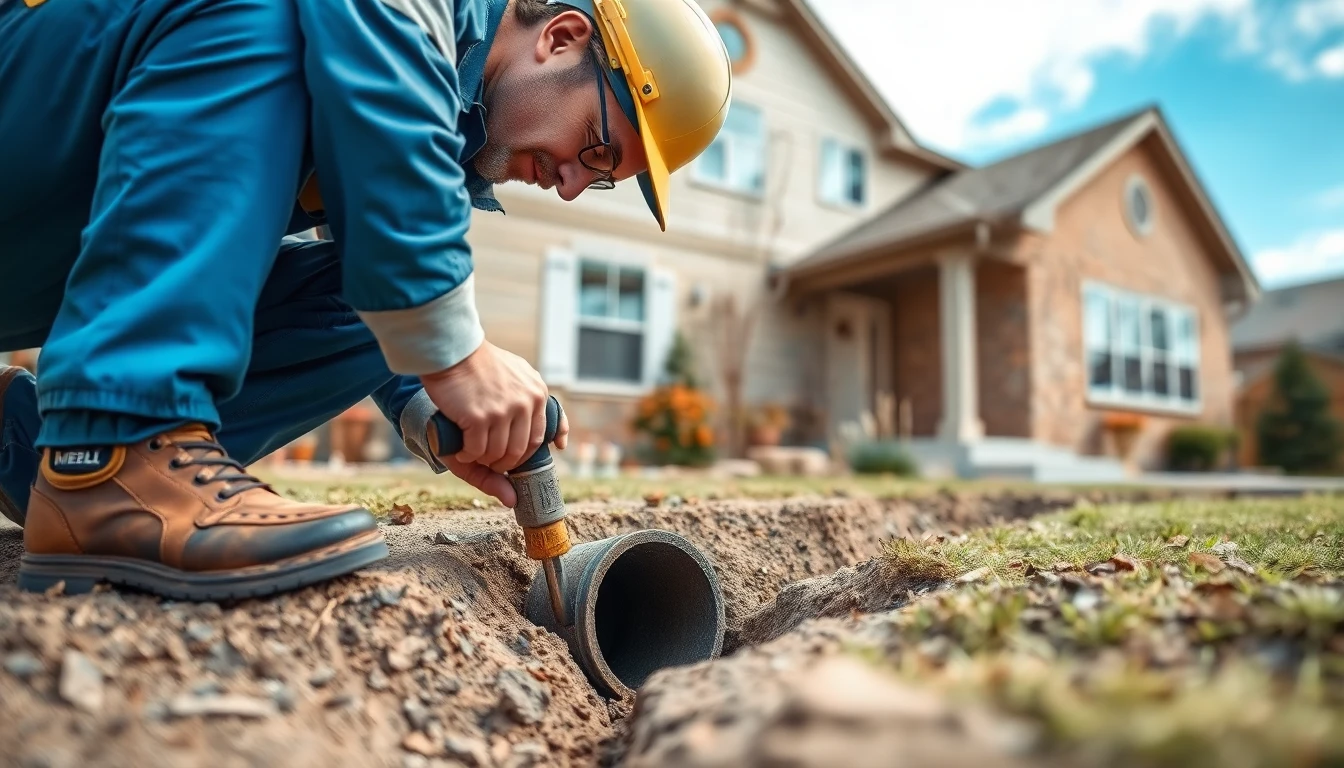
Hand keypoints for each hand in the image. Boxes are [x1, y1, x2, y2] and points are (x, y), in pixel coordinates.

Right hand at [420, 341, 568, 505]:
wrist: (453, 349)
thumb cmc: (480, 366)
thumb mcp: (516, 378)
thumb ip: (530, 408)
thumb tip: (554, 452)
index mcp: (537, 393)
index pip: (540, 436)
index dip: (528, 454)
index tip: (521, 463)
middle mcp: (526, 403)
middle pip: (520, 451)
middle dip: (504, 462)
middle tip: (490, 461)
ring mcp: (503, 411)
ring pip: (498, 454)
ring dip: (484, 459)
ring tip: (473, 452)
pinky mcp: (480, 417)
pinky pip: (477, 451)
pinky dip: (467, 455)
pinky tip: (461, 450)